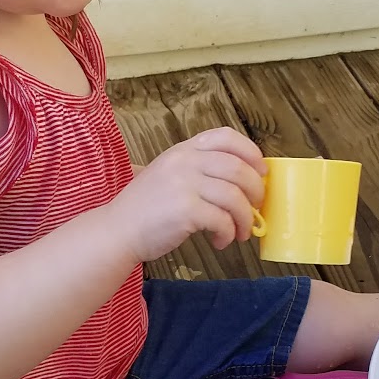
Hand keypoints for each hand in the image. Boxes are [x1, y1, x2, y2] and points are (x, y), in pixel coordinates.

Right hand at [113, 127, 265, 259]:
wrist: (117, 231)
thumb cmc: (146, 209)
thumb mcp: (168, 175)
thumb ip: (198, 171)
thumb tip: (243, 184)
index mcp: (183, 150)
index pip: (225, 137)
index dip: (251, 152)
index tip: (261, 172)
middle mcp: (185, 162)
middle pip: (238, 168)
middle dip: (256, 191)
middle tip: (255, 209)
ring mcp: (184, 184)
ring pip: (235, 197)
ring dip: (245, 219)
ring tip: (240, 233)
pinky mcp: (186, 210)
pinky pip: (222, 220)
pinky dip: (228, 234)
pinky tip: (220, 241)